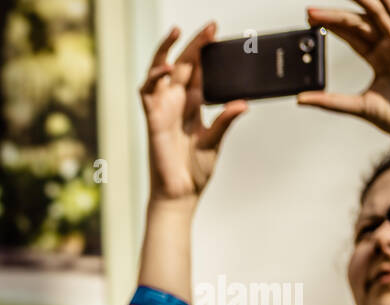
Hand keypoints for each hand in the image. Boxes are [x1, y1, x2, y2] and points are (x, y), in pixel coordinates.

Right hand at [140, 23, 247, 205]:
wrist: (179, 194)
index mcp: (194, 106)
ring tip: (178, 32)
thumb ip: (225, 120)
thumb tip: (242, 104)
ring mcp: (163, 110)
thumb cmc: (194, 172)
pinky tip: (165, 68)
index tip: (220, 36)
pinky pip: (147, 93)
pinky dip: (153, 78)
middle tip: (211, 26)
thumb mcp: (215, 142)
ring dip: (167, 50)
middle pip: (185, 65)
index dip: (208, 53)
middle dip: (195, 44)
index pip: (201, 72)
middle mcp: (177, 104)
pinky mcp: (152, 120)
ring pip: (161, 72)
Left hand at [301, 1, 389, 168]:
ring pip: (378, 17)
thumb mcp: (353, 105)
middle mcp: (389, 48)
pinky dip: (389, 7)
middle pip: (359, 24)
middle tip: (310, 12)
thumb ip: (327, 100)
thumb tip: (301, 98)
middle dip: (334, 16)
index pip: (351, 35)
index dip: (332, 26)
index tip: (310, 21)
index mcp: (378, 58)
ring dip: (360, 4)